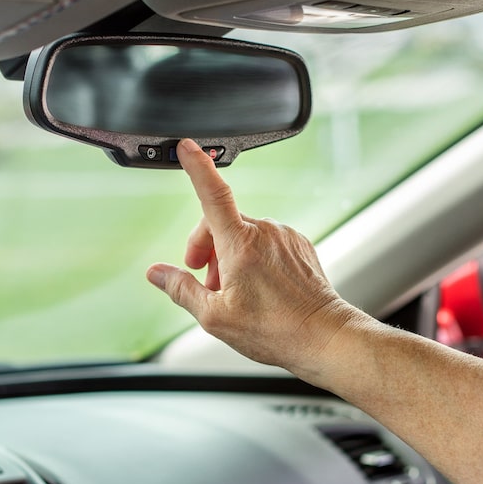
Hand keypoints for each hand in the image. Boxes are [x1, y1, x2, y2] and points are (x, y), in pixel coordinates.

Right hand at [146, 139, 361, 373]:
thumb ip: (181, 289)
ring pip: (244, 234)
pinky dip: (253, 258)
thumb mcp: (214, 317)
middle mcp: (265, 232)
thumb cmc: (274, 329)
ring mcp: (285, 237)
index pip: (213, 193)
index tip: (187, 146)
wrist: (324, 337)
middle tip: (206, 281)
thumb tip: (157, 274)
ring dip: (230, 256)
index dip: (197, 166)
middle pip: (221, 224)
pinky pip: (267, 242)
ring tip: (232, 292)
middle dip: (206, 248)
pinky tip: (256, 287)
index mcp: (241, 243)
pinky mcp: (299, 245)